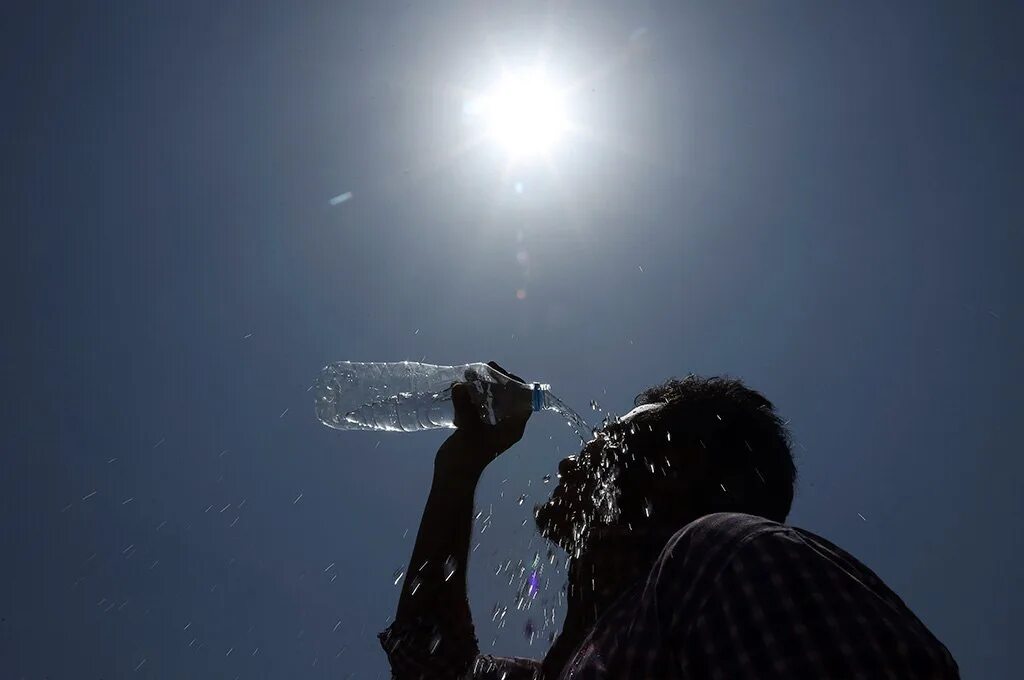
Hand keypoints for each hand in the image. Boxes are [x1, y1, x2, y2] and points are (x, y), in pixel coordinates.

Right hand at [434, 362, 531, 481]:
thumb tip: (459, 386)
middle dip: (498, 381)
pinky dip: (473, 394)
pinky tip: (462, 385)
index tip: (503, 373)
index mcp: (513, 428)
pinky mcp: (477, 425)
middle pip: (509, 396)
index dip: (517, 384)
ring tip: (470, 373)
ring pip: (493, 399)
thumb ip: (465, 408)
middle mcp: (506, 424)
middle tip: (486, 368)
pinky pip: (480, 404)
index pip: (525, 401)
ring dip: (484, 385)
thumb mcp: (468, 431)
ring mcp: (491, 424)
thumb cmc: (467, 457)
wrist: (452, 475)